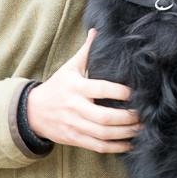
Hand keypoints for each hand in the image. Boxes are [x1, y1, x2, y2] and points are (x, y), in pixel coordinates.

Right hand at [26, 30, 141, 152]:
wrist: (32, 112)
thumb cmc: (56, 87)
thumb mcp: (68, 68)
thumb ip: (86, 52)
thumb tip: (97, 30)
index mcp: (75, 87)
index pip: (101, 89)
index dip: (121, 92)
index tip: (137, 93)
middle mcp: (75, 107)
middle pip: (105, 117)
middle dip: (128, 118)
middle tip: (145, 114)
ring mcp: (75, 126)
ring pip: (104, 134)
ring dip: (126, 133)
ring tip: (142, 128)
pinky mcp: (75, 139)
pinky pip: (98, 146)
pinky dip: (116, 147)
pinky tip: (130, 143)